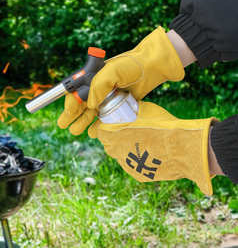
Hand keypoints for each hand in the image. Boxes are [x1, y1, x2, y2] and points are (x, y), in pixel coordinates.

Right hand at [58, 26, 184, 134]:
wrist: (151, 67)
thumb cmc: (130, 66)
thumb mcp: (111, 71)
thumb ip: (98, 86)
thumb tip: (90, 105)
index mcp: (93, 78)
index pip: (77, 92)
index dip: (71, 103)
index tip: (68, 113)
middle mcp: (99, 89)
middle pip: (81, 104)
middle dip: (72, 115)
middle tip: (64, 125)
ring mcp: (109, 98)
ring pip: (92, 113)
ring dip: (83, 122)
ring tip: (75, 131)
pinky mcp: (119, 105)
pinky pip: (106, 117)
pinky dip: (99, 125)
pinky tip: (93, 132)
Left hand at [88, 101, 214, 195]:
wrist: (182, 148)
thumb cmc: (163, 125)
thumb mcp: (145, 110)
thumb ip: (132, 111)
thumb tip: (130, 107)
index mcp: (113, 135)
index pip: (100, 132)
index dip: (105, 127)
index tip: (112, 124)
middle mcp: (117, 152)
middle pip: (108, 145)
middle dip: (113, 138)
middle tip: (125, 132)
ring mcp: (128, 165)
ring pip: (120, 156)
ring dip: (124, 149)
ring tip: (139, 141)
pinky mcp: (139, 175)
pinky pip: (133, 165)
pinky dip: (137, 159)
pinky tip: (149, 153)